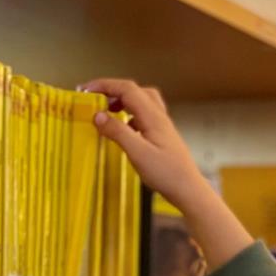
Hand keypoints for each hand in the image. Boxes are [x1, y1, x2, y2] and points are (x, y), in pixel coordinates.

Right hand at [80, 77, 201, 210]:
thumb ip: (117, 132)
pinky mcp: (163, 137)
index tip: (85, 90)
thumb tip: (97, 115)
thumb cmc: (166, 174)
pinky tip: (124, 128)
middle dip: (112, 90)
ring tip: (107, 111)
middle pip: (134, 90)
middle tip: (95, 98)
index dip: (105, 85)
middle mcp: (159, 116)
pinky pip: (144, 116)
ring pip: (141, 102)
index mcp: (152, 116)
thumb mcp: (138, 153)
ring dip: (122, 101)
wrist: (189, 190)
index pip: (127, 89)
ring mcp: (162, 126)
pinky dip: (130, 115)